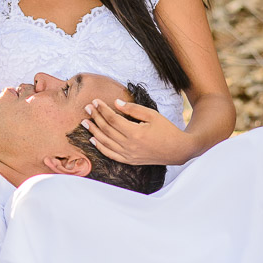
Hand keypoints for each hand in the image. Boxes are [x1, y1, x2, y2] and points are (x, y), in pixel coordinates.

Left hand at [81, 98, 195, 166]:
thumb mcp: (152, 115)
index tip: (95, 101)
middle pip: (106, 129)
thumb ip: (132, 109)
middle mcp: (129, 145)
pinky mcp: (129, 160)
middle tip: (87, 108)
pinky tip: (93, 139)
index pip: (112, 119)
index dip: (102, 109)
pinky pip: (110, 154)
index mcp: (135, 132)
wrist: (177, 150)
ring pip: (105, 142)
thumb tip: (115, 103)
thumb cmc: (166, 130)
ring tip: (85, 122)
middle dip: (95, 117)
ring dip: (93, 131)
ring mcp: (128, 155)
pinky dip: (100, 147)